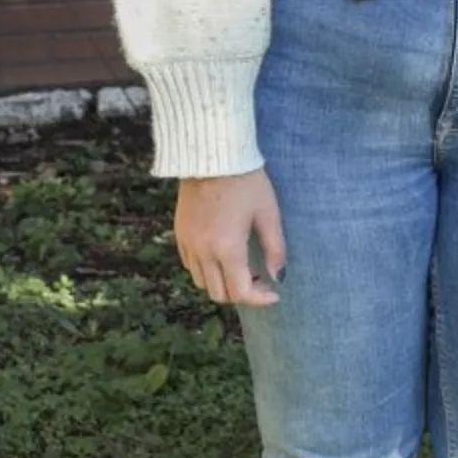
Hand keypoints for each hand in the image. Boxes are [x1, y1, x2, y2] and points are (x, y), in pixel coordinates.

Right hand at [174, 170, 286, 306]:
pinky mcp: (179, 235)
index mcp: (227, 248)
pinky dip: (206, 270)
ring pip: (201, 282)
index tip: (274, 293)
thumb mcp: (269, 213)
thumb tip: (279, 275)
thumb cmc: (247, 182)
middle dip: (242, 293)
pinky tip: (222, 255)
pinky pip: (190, 265)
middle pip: (218, 293)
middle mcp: (203, 252)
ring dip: (222, 283)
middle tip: (261, 278)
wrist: (213, 158)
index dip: (259, 299)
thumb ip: (275, 248)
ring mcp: (187, 244)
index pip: (239, 292)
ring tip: (243, 267)